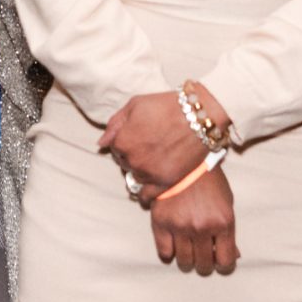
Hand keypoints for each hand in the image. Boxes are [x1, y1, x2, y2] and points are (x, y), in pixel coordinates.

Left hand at [100, 89, 220, 189]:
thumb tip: (102, 143)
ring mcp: (149, 173)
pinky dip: (145, 193)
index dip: (125, 141)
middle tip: (148, 147)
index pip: (115, 148)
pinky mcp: (166, 182)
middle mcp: (133, 160)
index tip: (137, 137)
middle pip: (125, 163)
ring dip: (141, 171)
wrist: (199, 115)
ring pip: (135, 177)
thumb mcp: (135, 105)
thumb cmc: (167, 106)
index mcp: (122, 141)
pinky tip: (149, 187)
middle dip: (133, 156)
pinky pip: (147, 195)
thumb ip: (115, 124)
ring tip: (154, 161)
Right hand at [149, 165, 238, 275]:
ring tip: (187, 249)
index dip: (223, 264)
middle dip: (204, 263)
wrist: (183, 158)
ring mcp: (180, 226)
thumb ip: (228, 231)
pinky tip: (172, 243)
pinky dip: (168, 252)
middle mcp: (202, 227)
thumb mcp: (227, 203)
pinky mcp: (161, 222)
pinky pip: (164, 252)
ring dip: (187, 260)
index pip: (226, 262)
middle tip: (202, 254)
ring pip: (184, 262)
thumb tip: (233, 255)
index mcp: (223, 223)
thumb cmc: (209, 180)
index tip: (218, 258)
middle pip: (204, 265)